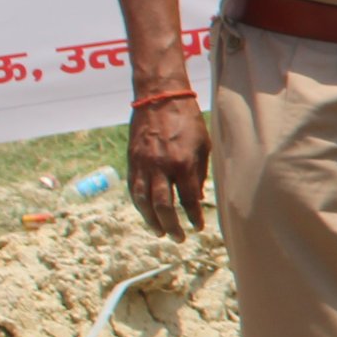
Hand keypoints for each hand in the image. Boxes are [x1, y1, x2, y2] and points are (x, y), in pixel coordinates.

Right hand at [127, 92, 209, 237]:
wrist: (160, 98)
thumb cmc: (188, 121)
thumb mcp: (204, 146)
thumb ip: (199, 173)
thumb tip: (196, 198)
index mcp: (183, 163)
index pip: (188, 199)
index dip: (193, 217)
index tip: (198, 227)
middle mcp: (161, 166)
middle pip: (163, 205)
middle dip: (171, 225)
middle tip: (179, 238)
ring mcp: (143, 164)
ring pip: (144, 201)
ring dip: (151, 220)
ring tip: (160, 232)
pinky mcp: (132, 160)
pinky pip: (133, 189)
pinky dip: (139, 205)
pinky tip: (146, 213)